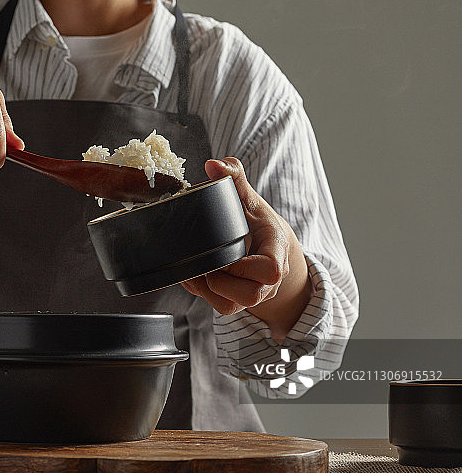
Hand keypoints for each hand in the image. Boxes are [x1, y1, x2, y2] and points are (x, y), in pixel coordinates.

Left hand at [181, 157, 310, 341]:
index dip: (246, 267)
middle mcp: (268, 281)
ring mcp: (254, 295)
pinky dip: (202, 293)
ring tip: (199, 269)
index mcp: (276, 253)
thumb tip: (214, 164)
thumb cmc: (260, 227)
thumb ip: (235, 180)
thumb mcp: (251, 201)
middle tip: (209, 262)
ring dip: (208, 289)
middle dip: (223, 280)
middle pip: (249, 295)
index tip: (231, 253)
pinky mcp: (238, 303)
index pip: (270, 271)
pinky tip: (195, 276)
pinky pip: (220, 308)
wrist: (271, 251)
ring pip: (230, 306)